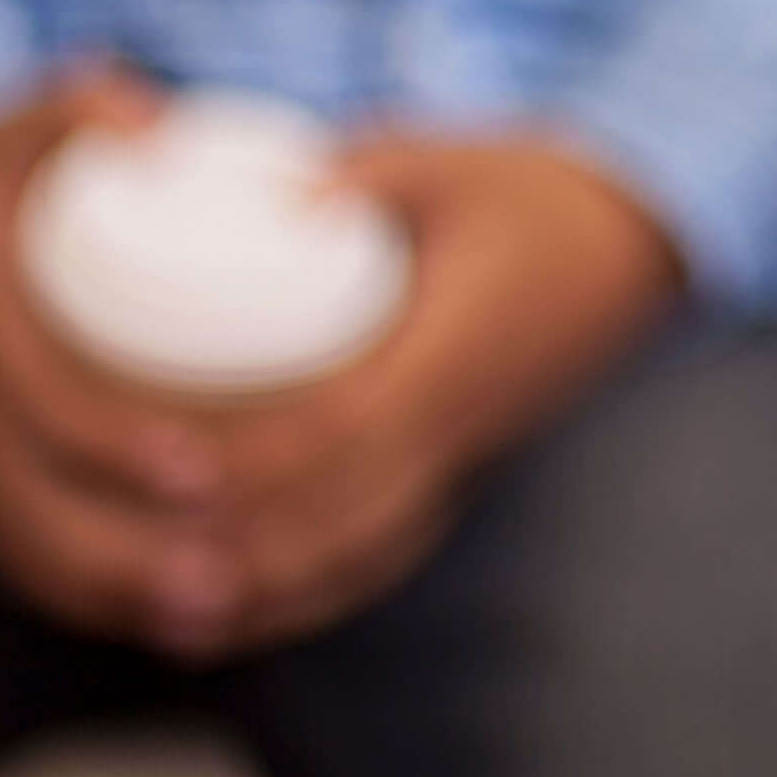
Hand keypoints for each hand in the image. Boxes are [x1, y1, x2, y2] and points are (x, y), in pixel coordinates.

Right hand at [0, 67, 241, 651]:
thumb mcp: (16, 124)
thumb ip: (77, 109)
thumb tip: (150, 120)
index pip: (39, 409)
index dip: (115, 450)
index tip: (202, 470)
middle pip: (26, 516)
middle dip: (120, 560)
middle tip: (223, 580)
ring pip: (24, 552)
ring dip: (111, 594)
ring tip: (214, 614)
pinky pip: (27, 551)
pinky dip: (90, 590)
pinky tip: (174, 608)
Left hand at [164, 128, 686, 654]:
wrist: (635, 240)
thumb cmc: (536, 193)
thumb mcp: (454, 161)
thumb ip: (369, 172)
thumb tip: (281, 193)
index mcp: (451, 350)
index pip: (344, 427)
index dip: (257, 460)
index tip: (169, 468)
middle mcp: (457, 418)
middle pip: (345, 517)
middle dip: (245, 553)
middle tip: (140, 573)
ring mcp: (463, 449)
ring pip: (365, 547)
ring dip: (274, 586)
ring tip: (173, 615)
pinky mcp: (460, 461)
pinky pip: (389, 542)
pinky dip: (320, 579)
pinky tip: (254, 594)